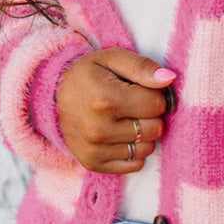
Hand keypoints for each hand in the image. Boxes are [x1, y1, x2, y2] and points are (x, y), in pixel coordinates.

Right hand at [56, 48, 173, 172]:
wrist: (55, 95)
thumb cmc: (90, 74)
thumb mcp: (113, 58)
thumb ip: (142, 67)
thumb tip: (169, 79)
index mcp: (104, 99)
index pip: (157, 105)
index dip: (154, 95)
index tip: (139, 90)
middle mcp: (98, 129)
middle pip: (155, 129)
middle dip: (150, 116)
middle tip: (132, 105)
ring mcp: (94, 149)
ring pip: (147, 149)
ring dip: (142, 135)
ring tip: (124, 120)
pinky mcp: (92, 163)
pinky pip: (134, 165)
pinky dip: (133, 151)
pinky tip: (120, 136)